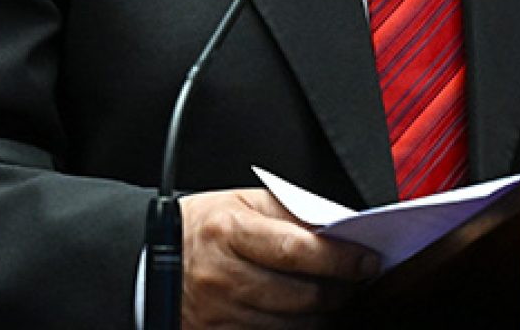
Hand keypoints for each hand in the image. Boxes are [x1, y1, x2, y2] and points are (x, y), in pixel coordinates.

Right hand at [180, 187, 380, 328]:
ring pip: (292, 326)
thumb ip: (292, 213)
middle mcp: (222, 276)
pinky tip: (304, 314)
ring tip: (331, 296)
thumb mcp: (244, 203)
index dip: (340, 259)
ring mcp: (219, 313)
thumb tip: (342, 230)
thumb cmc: (207, 226)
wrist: (151, 257)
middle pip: (301, 296)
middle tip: (357, 280)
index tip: (368, 260)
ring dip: (322, 314)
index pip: (298, 250)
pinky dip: (296, 328)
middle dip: (340, 291)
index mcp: (229, 231)